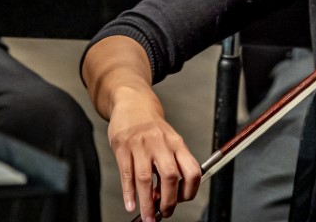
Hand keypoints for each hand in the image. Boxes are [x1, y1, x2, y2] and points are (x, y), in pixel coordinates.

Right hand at [107, 91, 200, 220]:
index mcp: (177, 143)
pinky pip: (126, 174)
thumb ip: (171, 165)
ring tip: (148, 217)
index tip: (183, 201)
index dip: (190, 190)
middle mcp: (161, 144)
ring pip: (145, 179)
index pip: (192, 169)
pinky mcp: (123, 148)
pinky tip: (131, 205)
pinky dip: (129, 193)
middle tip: (164, 214)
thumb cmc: (153, 128)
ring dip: (147, 203)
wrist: (133, 104)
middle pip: (170, 176)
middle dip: (168, 200)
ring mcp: (141, 145)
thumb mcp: (170, 141)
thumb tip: (168, 196)